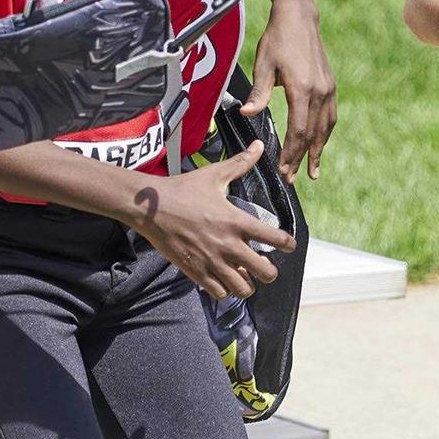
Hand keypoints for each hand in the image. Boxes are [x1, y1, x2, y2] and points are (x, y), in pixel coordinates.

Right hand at [133, 140, 296, 299]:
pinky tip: (223, 279)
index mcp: (237, 221)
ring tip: (244, 276)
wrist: (150, 208)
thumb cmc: (183, 189)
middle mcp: (228, 245)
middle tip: (265, 265)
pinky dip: (225, 289)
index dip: (288, 244)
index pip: (276, 239)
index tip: (288, 245)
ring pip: (244, 288)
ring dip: (248, 284)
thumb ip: (240, 163)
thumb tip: (258, 145)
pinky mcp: (196, 272)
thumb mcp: (214, 175)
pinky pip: (220, 293)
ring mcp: (212, 261)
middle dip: (269, 271)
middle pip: (265, 272)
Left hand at [241, 7, 336, 182]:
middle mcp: (320, 91)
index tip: (282, 170)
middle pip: (311, 135)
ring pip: (324, 129)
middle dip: (301, 159)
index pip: (298, 131)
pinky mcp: (330, 86)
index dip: (290, 153)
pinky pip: (330, 118)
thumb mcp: (263, 64)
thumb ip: (257, 92)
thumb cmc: (277, 40)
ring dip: (317, 152)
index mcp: (302, 89)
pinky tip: (319, 146)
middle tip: (291, 179)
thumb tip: (246, 113)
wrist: (299, 18)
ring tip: (311, 172)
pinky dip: (324, 135)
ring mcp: (328, 89)